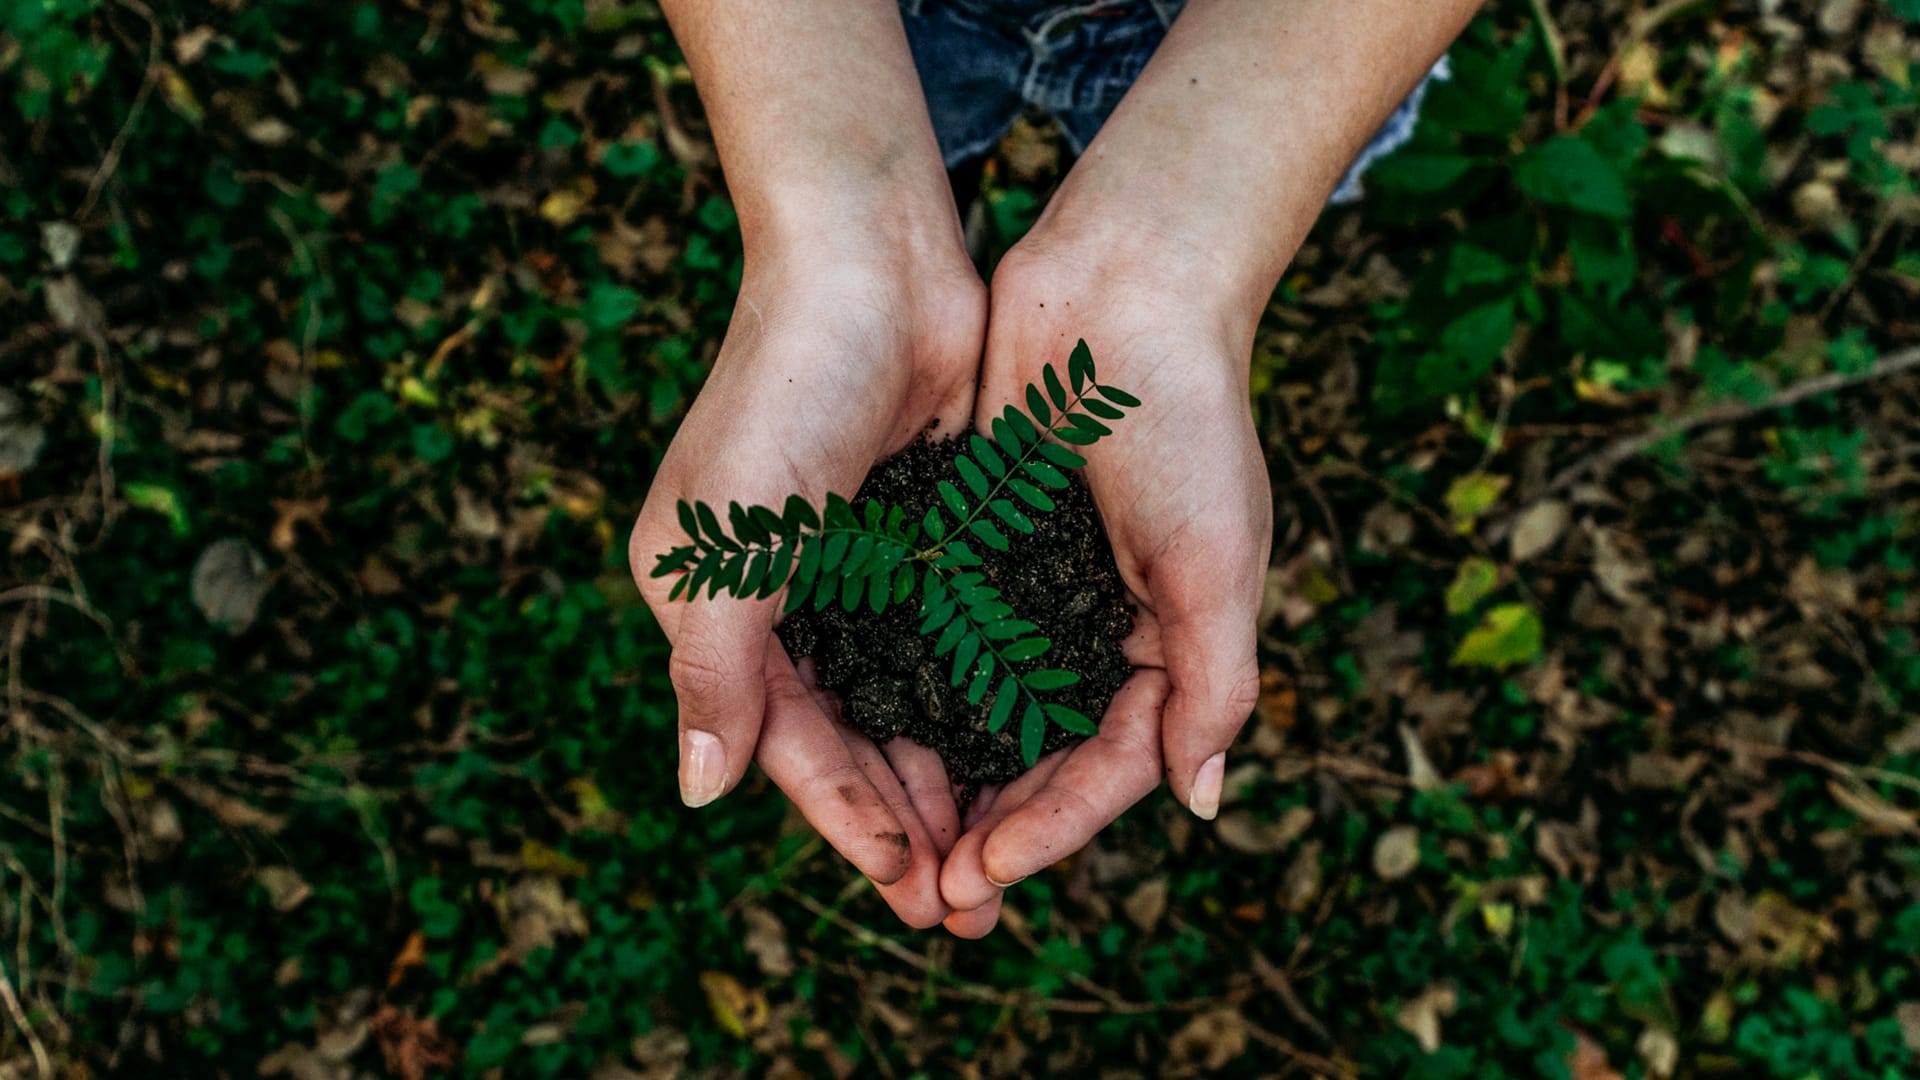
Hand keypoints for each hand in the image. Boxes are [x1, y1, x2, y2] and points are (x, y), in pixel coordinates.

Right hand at [629, 237, 984, 927]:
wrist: (871, 261)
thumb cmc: (784, 391)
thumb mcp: (729, 541)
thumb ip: (715, 669)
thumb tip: (700, 794)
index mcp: (715, 605)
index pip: (785, 741)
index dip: (846, 818)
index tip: (910, 885)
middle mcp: (782, 598)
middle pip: (849, 738)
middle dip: (904, 821)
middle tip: (967, 904)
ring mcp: (856, 569)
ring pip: (906, 702)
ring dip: (948, 776)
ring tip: (1001, 852)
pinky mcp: (923, 537)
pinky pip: (951, 642)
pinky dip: (980, 700)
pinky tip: (1025, 752)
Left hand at [938, 231, 1270, 934]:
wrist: (1124, 286)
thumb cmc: (1187, 420)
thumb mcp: (1218, 559)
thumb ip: (1214, 682)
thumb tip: (1201, 803)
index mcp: (1166, 644)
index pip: (1109, 767)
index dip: (1052, 828)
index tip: (985, 871)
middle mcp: (1095, 628)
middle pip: (1038, 757)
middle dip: (990, 828)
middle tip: (931, 896)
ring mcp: (1031, 588)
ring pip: (979, 710)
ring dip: (942, 778)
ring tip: (892, 843)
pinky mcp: (974, 542)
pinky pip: (937, 635)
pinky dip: (908, 688)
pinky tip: (863, 733)